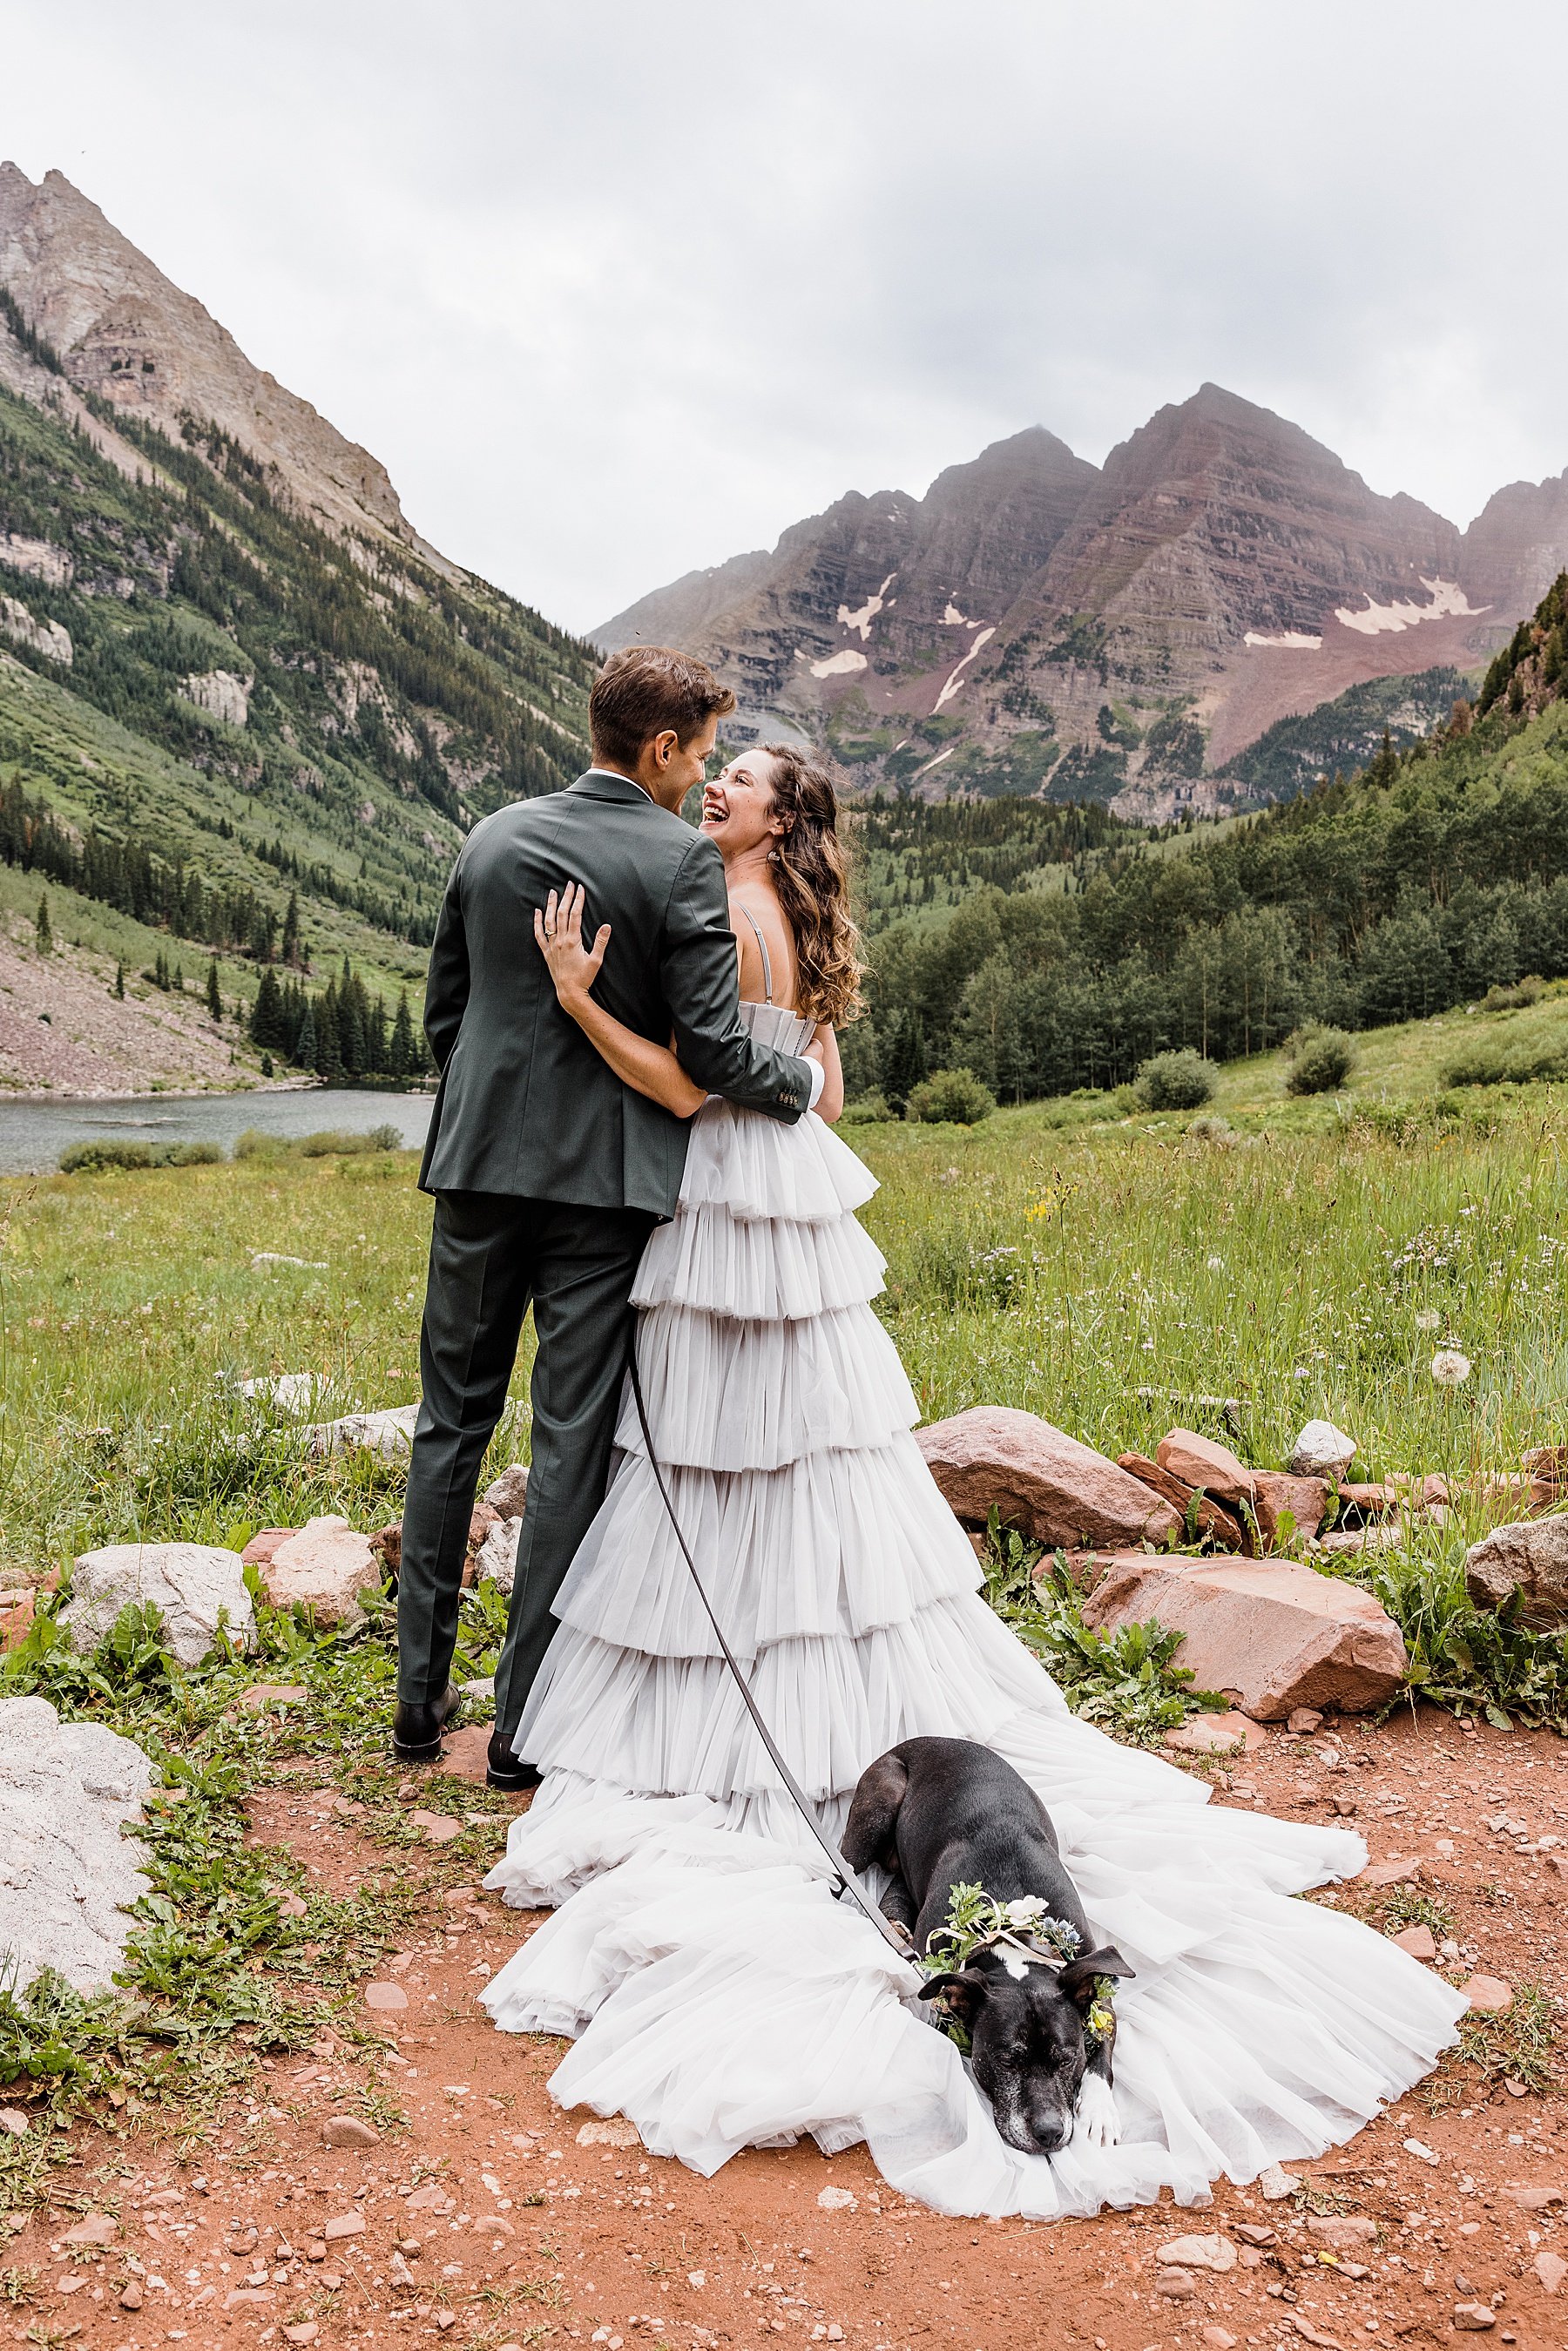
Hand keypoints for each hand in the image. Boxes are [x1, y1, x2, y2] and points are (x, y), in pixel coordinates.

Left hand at [534, 881, 610, 1007]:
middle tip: (569, 884)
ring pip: (549, 920)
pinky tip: (538, 912)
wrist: (569, 992)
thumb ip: (601, 942)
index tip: (580, 889)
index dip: (578, 900)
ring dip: (551, 905)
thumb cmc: (584, 977)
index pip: (575, 915)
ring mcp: (552, 945)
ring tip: (553, 892)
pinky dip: (537, 922)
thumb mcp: (596, 960)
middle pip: (562, 913)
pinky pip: (539, 934)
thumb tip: (607, 926)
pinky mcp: (546, 952)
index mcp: (573, 941)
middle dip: (566, 897)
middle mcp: (560, 940)